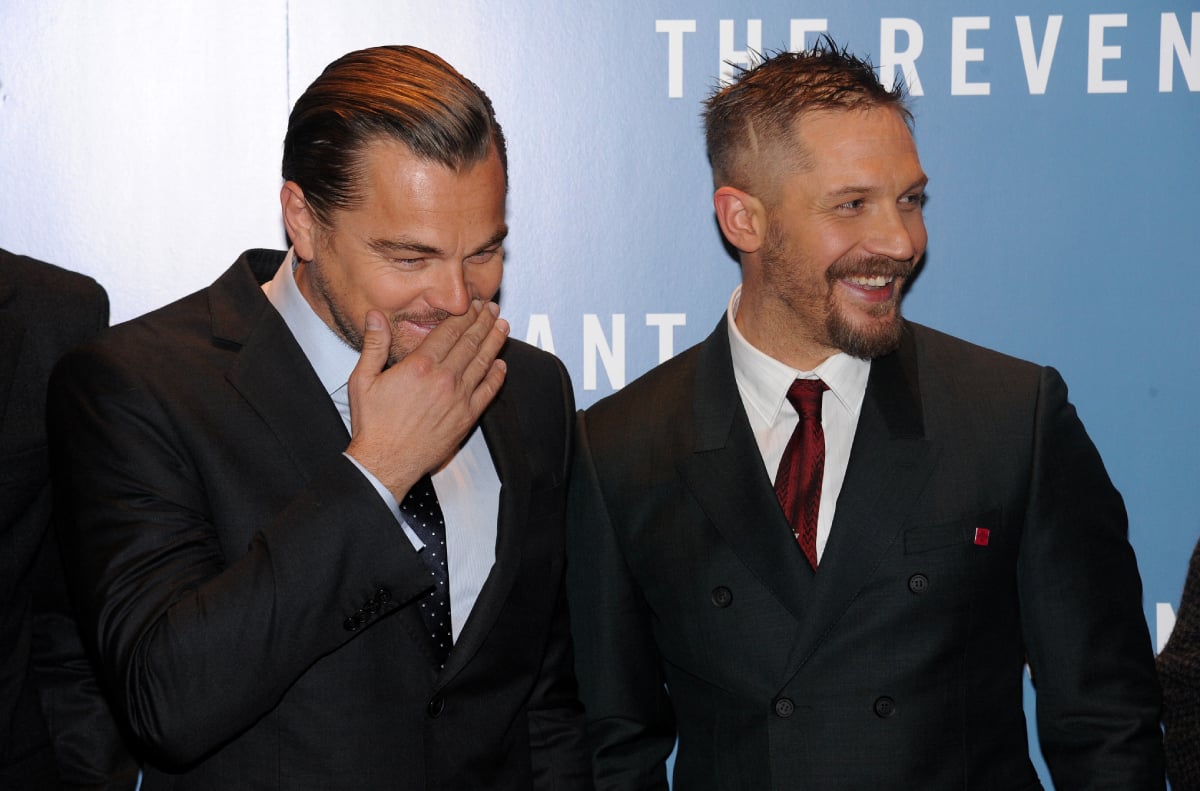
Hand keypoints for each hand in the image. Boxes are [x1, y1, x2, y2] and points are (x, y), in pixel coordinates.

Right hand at [344, 300, 507, 498]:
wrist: (386, 462)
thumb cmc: (374, 425)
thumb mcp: (363, 379)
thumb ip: (374, 344)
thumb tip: (376, 316)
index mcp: (420, 366)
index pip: (449, 331)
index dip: (464, 315)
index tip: (471, 304)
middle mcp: (444, 379)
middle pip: (470, 342)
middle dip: (483, 322)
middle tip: (491, 308)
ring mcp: (459, 398)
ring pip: (483, 362)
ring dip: (494, 342)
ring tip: (502, 326)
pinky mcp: (466, 417)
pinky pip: (488, 391)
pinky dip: (497, 376)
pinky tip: (501, 365)